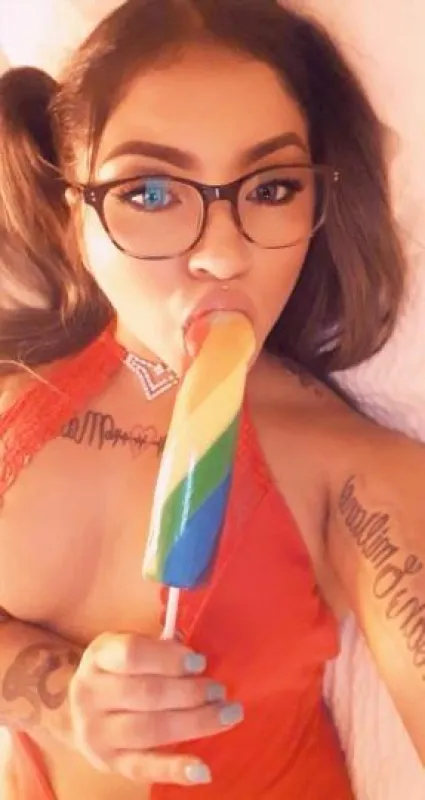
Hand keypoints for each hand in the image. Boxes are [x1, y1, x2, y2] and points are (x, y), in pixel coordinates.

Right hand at [68, 632, 242, 786]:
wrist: (80, 713)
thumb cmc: (117, 672)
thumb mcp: (126, 648)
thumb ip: (159, 647)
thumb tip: (197, 659)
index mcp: (99, 657)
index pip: (132, 653)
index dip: (169, 658)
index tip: (200, 662)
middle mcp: (90, 694)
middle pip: (146, 693)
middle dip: (190, 692)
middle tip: (219, 690)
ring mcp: (97, 733)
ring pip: (149, 729)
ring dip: (194, 723)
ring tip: (226, 715)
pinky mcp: (109, 763)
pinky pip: (144, 768)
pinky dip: (175, 770)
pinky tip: (203, 770)